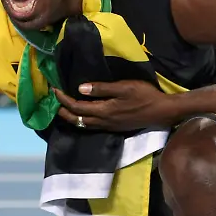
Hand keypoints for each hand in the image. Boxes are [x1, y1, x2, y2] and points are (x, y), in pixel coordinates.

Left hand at [52, 80, 177, 131]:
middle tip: (54, 101)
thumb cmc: (144, 96)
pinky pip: (92, 127)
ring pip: (83, 125)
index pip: (77, 106)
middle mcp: (103, 122)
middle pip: (77, 120)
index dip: (63, 99)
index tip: (54, 89)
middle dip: (63, 111)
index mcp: (103, 111)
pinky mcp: (114, 127)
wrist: (162, 112)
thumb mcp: (124, 87)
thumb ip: (102, 89)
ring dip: (71, 118)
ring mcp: (108, 126)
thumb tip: (80, 89)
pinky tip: (82, 116)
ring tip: (63, 109)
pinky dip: (82, 121)